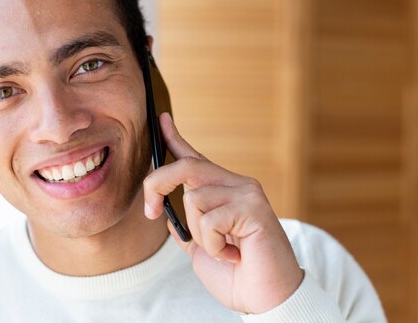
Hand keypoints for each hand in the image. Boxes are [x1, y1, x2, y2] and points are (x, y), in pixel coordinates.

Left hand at [143, 113, 303, 313]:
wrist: (266, 299)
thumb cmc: (237, 275)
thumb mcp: (201, 247)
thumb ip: (187, 225)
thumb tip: (166, 207)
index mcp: (223, 192)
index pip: (195, 158)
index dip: (175, 138)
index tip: (161, 119)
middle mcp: (237, 185)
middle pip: (186, 167)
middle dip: (157, 185)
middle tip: (150, 212)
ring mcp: (247, 194)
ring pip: (194, 198)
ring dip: (199, 234)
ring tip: (223, 250)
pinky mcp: (254, 208)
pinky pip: (209, 221)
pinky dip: (213, 246)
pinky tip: (234, 255)